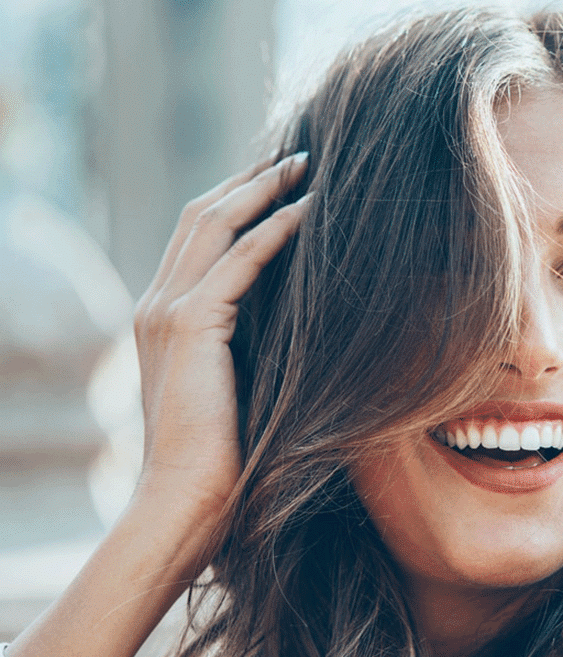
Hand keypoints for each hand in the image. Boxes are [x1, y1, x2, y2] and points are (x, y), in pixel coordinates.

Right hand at [131, 153, 310, 561]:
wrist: (185, 501)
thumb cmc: (220, 459)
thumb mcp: (237, 385)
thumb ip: (250, 344)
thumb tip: (300, 321)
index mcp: (164, 317)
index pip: (198, 238)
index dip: (237, 202)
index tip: (280, 180)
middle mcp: (157, 303)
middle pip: (202, 216)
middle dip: (249, 179)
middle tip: (296, 155)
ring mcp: (167, 311)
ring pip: (214, 224)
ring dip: (262, 188)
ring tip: (306, 164)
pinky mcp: (191, 326)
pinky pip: (239, 260)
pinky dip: (275, 229)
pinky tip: (309, 210)